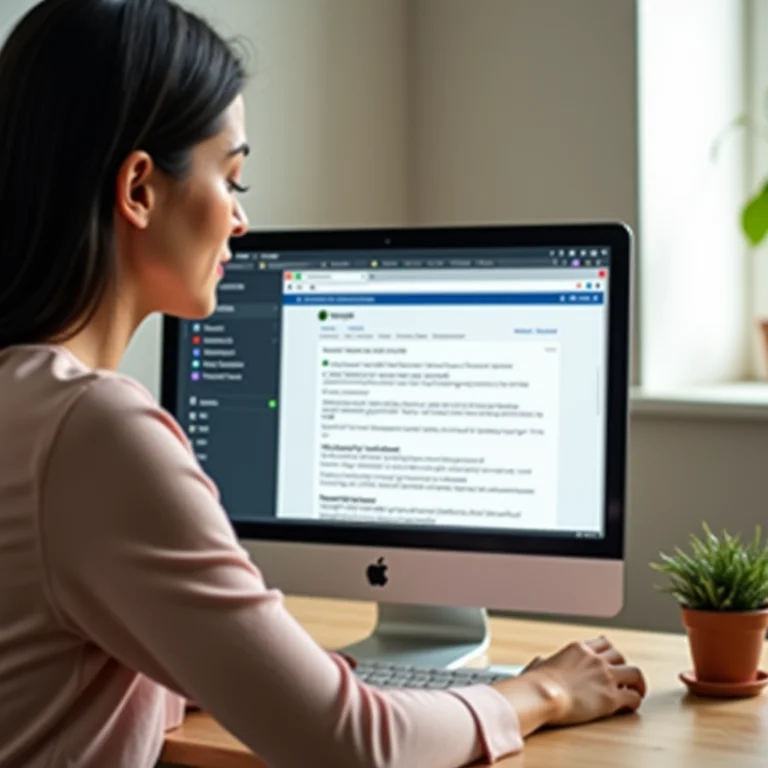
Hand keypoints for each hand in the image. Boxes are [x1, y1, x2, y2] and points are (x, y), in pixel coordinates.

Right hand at [494, 636, 645, 734]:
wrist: (541, 694)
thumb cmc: (535, 683)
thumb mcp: (539, 664)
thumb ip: (544, 661)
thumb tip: (540, 663)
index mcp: (578, 648)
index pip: (603, 642)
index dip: (610, 652)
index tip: (610, 661)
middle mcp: (595, 658)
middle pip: (620, 655)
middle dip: (623, 667)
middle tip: (622, 679)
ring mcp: (605, 676)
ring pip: (634, 673)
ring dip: (636, 682)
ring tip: (635, 692)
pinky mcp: (611, 698)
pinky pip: (634, 697)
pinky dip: (635, 701)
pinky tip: (628, 708)